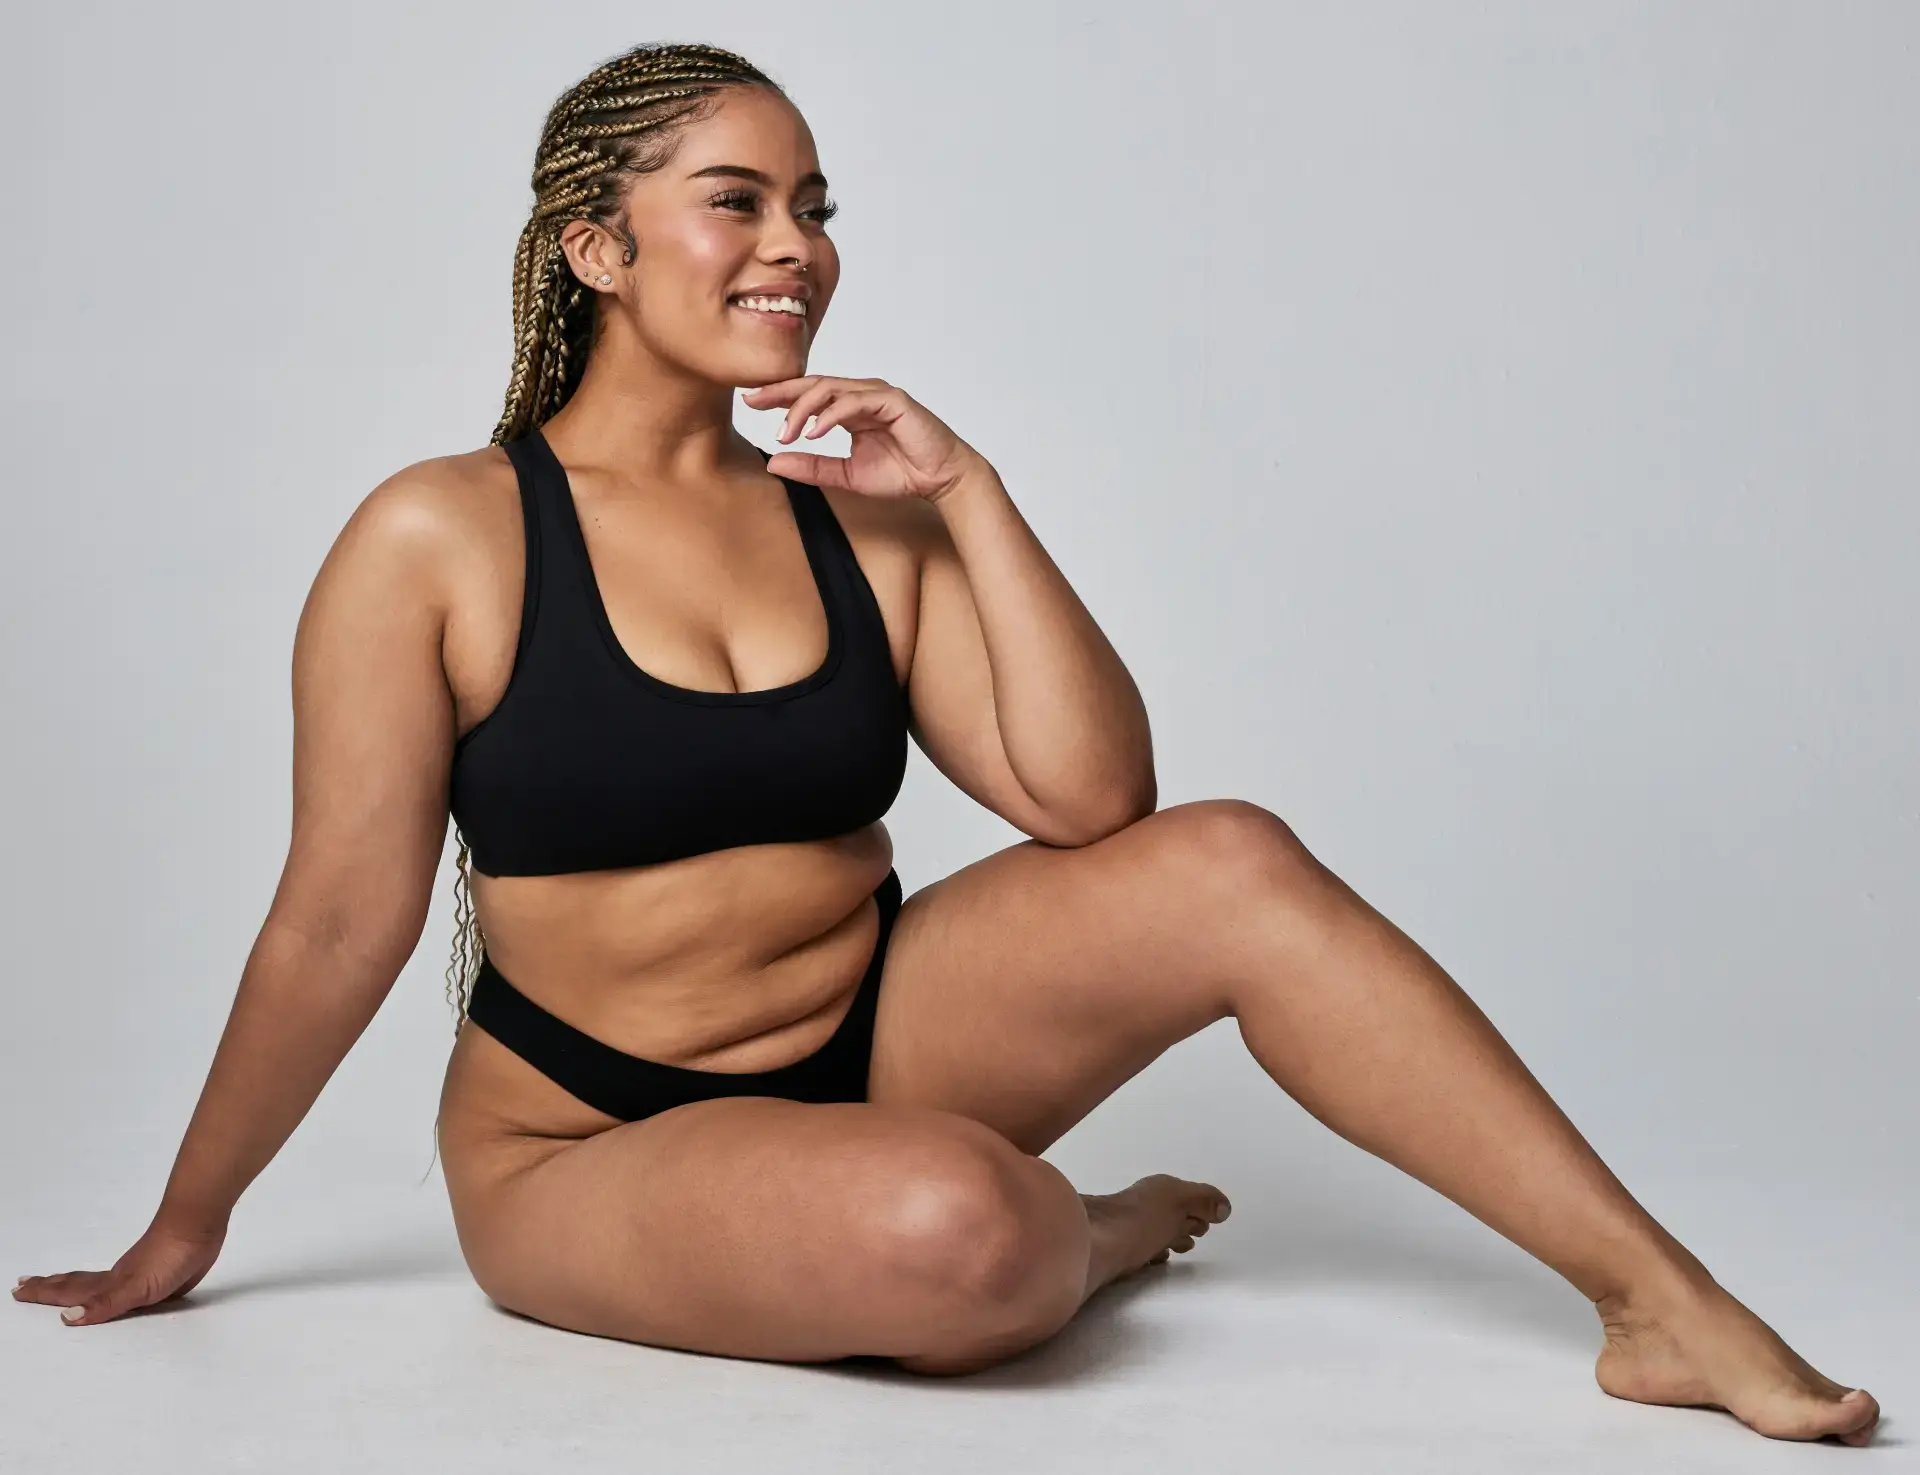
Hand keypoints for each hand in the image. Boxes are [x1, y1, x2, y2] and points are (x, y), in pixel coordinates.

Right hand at [13, 1219, 224, 1325]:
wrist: (199, 1227)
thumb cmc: (169, 1255)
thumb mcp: (136, 1286)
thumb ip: (104, 1303)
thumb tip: (67, 1318)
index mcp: (109, 1284)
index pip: (70, 1293)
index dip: (45, 1294)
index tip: (18, 1291)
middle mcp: (117, 1279)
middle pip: (77, 1284)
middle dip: (50, 1288)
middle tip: (24, 1285)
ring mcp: (137, 1275)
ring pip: (98, 1283)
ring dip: (76, 1287)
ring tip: (59, 1286)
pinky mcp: (158, 1275)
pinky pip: (125, 1287)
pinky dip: (111, 1290)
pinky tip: (117, 1290)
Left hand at [742, 375, 984, 500]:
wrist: (941, 479)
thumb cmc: (901, 473)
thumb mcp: (845, 475)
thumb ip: (811, 467)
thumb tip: (773, 462)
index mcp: (849, 408)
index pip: (807, 395)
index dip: (778, 396)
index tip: (749, 402)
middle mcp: (861, 395)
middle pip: (813, 384)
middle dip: (781, 392)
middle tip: (753, 402)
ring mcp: (877, 394)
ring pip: (831, 389)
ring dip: (804, 409)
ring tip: (787, 432)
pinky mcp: (893, 401)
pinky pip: (855, 402)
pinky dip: (833, 415)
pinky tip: (815, 431)